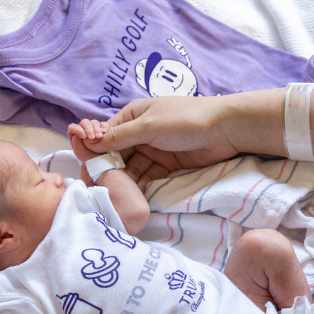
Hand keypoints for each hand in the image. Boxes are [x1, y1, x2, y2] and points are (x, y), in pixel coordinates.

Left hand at [67, 119, 107, 162]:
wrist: (97, 161)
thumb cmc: (86, 156)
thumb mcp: (79, 151)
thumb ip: (76, 142)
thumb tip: (77, 133)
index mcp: (75, 134)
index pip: (72, 127)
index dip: (77, 129)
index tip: (84, 137)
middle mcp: (83, 129)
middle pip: (84, 122)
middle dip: (88, 129)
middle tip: (92, 137)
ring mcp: (93, 129)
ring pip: (94, 122)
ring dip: (97, 128)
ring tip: (99, 137)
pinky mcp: (102, 130)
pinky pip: (103, 124)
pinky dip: (104, 126)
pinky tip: (104, 131)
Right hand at [87, 97, 245, 190]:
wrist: (226, 129)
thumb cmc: (186, 120)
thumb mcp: (149, 126)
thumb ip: (119, 136)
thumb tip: (87, 142)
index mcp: (132, 116)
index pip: (104, 136)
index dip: (94, 153)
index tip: (87, 172)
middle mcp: (139, 133)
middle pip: (115, 155)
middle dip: (107, 171)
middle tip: (98, 190)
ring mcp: (152, 150)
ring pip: (130, 169)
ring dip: (123, 181)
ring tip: (113, 197)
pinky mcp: (165, 165)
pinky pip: (146, 177)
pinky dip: (139, 186)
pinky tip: (130, 197)